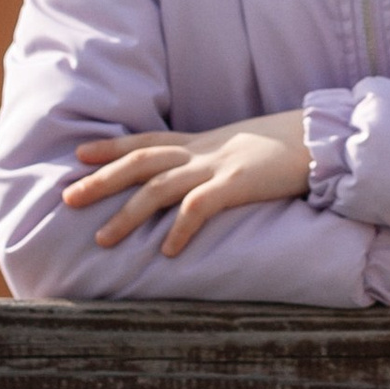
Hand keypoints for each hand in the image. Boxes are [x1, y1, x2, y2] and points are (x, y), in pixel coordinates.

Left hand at [61, 113, 311, 255]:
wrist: (321, 137)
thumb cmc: (285, 147)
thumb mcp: (241, 149)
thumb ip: (216, 160)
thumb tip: (198, 178)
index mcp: (202, 143)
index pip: (148, 141)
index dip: (112, 147)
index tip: (79, 154)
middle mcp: (202, 152)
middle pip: (141, 162)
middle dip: (102, 180)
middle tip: (68, 198)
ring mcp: (218, 167)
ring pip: (159, 187)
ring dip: (127, 213)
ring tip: (102, 239)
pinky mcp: (237, 184)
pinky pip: (200, 207)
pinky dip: (180, 228)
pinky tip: (166, 251)